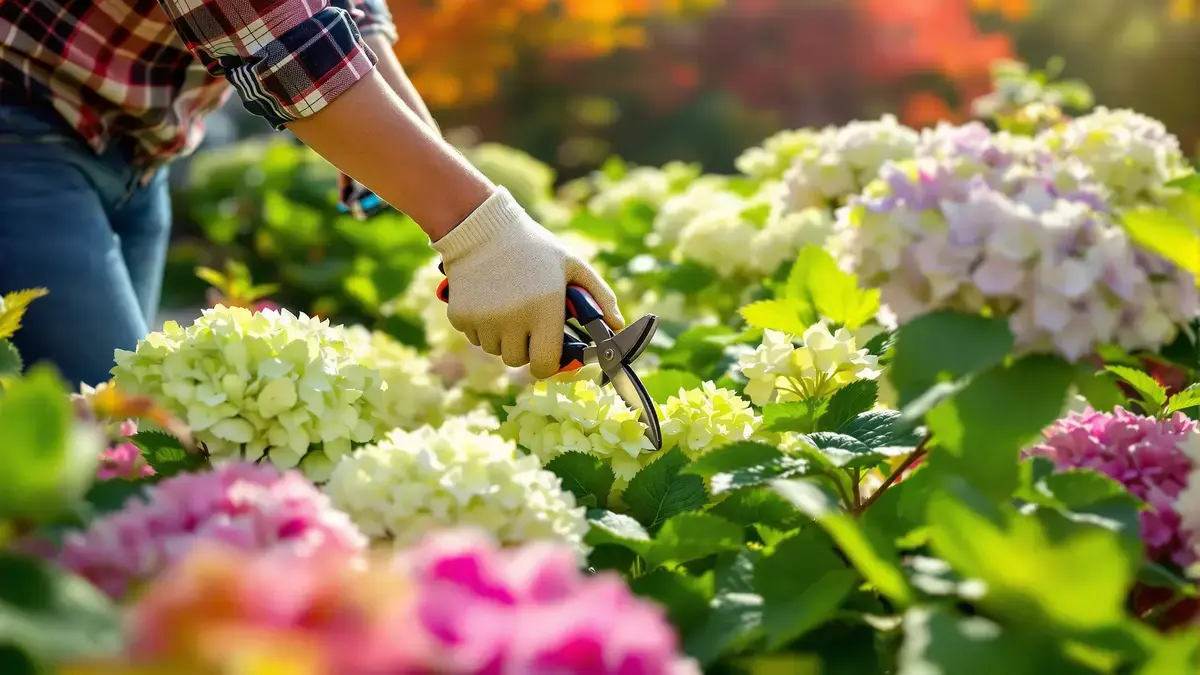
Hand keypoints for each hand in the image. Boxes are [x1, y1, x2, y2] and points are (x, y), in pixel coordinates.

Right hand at [432, 188, 623, 378]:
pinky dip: (481, 326)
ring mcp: (484, 320)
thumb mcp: (572, 265)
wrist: (482, 227)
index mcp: (544, 310)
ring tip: (507, 306)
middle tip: (527, 322)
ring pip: (495, 350)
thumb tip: (618, 326)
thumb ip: (600, 296)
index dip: (548, 364)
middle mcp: (513, 320)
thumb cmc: (534, 247)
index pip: (544, 365)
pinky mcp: (460, 317)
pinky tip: (487, 300)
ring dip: (502, 337)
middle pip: (517, 360)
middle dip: (525, 347)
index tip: (548, 353)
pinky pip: (474, 337)